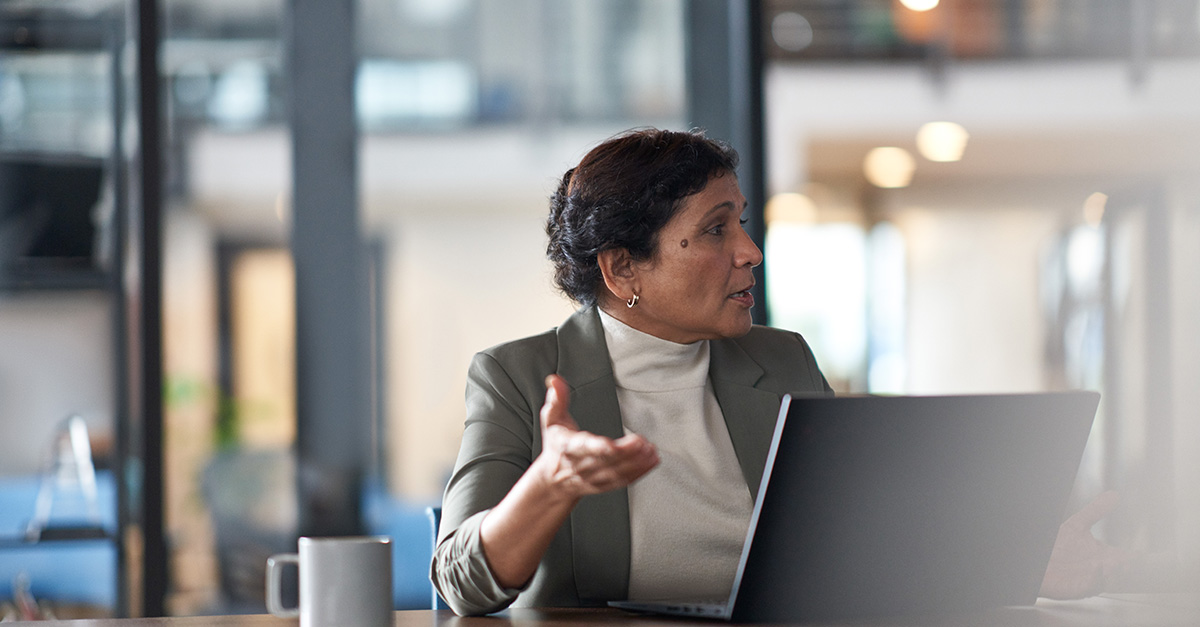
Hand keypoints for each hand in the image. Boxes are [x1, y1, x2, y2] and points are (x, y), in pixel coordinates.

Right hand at [535, 374, 658, 498]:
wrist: (554, 480)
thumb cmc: (556, 446)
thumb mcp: (551, 420)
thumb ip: (556, 399)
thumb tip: (555, 380)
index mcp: (568, 448)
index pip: (583, 448)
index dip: (597, 447)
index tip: (611, 445)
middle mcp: (581, 465)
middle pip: (605, 460)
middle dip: (625, 452)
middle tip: (641, 441)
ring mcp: (593, 478)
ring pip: (617, 472)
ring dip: (636, 462)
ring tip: (650, 451)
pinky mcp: (605, 485)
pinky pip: (624, 480)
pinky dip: (640, 472)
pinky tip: (651, 461)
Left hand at [1039, 491, 1132, 598]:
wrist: (1040, 563)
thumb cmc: (1058, 547)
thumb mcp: (1078, 525)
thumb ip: (1096, 511)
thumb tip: (1114, 494)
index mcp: (1105, 556)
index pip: (1130, 558)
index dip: (1142, 557)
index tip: (1156, 554)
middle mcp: (1102, 569)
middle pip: (1126, 571)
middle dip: (1133, 567)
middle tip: (1140, 561)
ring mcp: (1092, 579)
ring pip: (1112, 579)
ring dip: (1117, 572)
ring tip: (1120, 563)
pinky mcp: (1079, 587)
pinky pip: (1093, 585)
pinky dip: (1098, 578)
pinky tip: (1098, 567)